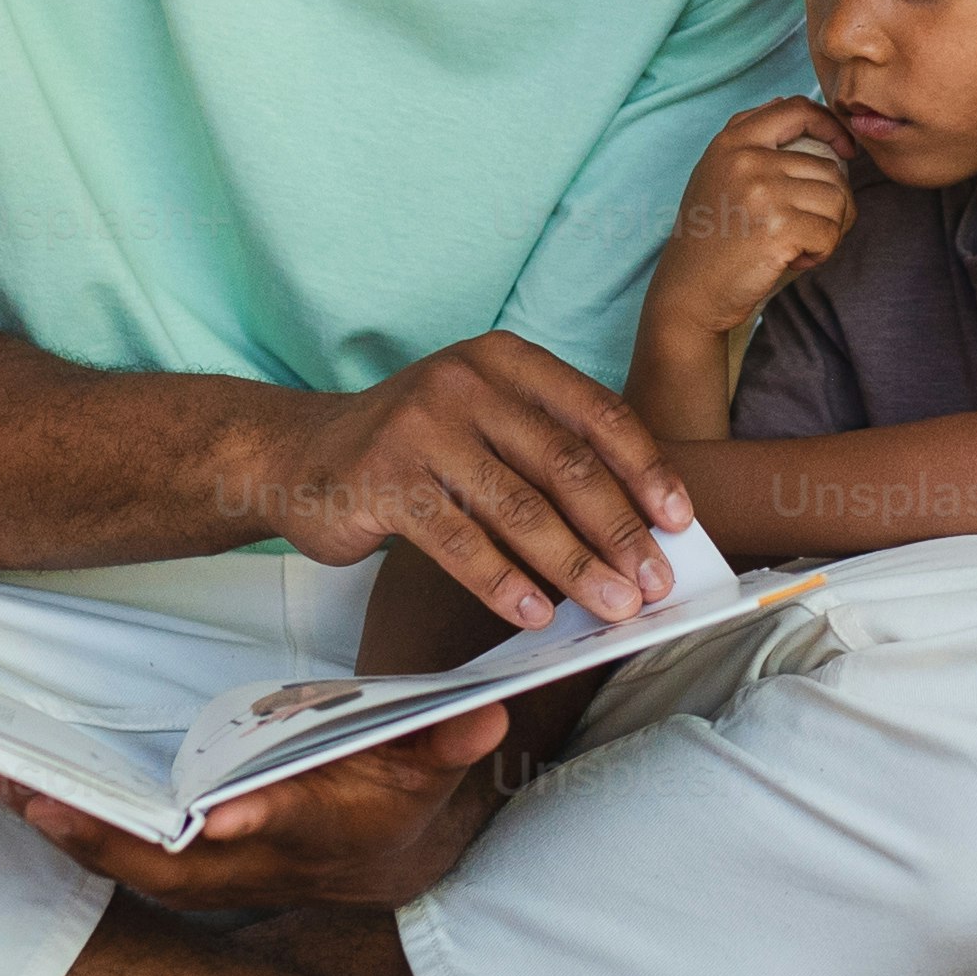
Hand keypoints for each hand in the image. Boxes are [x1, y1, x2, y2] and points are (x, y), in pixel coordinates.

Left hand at [0, 699, 513, 911]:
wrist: (373, 856)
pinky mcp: (183, 867)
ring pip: (135, 866)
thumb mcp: (430, 759)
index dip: (258, 822)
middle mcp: (260, 863)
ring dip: (71, 833)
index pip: (289, 826)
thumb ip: (448, 736)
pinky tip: (14, 790)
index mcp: (322, 829)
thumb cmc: (395, 790)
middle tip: (51, 801)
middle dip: (115, 840)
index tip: (219, 816)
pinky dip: (67, 827)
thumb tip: (487, 713)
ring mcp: (217, 874)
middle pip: (180, 864)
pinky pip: (118, 853)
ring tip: (9, 786)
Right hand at [260, 337, 684, 630]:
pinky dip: (502, 582)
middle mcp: (465, 381)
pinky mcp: (383, 480)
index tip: (679, 521)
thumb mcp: (481, 424)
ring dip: (575, 566)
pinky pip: (458, 540)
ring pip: (518, 507)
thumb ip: (545, 455)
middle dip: (618, 530)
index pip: (595, 412)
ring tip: (613, 607)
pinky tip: (534, 615)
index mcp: (505, 360)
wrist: (297, 455)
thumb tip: (634, 528)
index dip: (645, 468)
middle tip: (653, 583)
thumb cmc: (411, 449)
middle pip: (565, 464)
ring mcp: (421, 428)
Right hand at [645, 99, 856, 350]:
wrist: (689, 291)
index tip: (845, 150)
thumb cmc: (709, 235)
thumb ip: (748, 136)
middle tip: (804, 229)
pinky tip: (793, 260)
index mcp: (732, 142)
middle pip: (829, 168)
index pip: (797, 110)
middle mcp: (747, 160)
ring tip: (796, 244)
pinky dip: (821, 252)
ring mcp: (763, 193)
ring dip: (828, 229)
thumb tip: (786, 103)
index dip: (831, 126)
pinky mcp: (779, 229)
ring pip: (836, 200)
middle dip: (830, 203)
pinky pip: (830, 233)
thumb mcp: (716, 172)